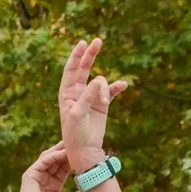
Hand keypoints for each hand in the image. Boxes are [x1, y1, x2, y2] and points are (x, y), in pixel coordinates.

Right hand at [13, 142, 84, 191]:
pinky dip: (52, 156)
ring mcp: (36, 175)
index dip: (73, 160)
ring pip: (49, 158)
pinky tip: (62, 153)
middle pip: (57, 160)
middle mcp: (44, 177)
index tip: (85, 154)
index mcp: (53, 183)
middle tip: (79, 143)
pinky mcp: (30, 174)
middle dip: (67, 151)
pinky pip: (42, 161)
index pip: (64, 167)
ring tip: (71, 144)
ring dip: (60, 151)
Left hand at [58, 37, 128, 170]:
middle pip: (84, 68)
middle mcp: (78, 93)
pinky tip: (123, 85)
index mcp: (67, 93)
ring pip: (100, 82)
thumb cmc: (75, 134)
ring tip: (104, 104)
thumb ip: (87, 96)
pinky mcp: (102, 104)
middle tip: (97, 40)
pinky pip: (111, 91)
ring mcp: (91, 97)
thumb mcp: (78, 115)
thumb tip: (98, 79)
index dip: (76, 56)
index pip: (71, 70)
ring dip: (104, 90)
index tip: (82, 43)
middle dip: (90, 55)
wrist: (85, 151)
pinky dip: (116, 88)